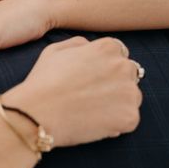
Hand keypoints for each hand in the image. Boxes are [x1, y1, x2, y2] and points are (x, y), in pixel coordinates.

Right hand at [3, 36, 142, 146]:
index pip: (119, 55)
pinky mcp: (129, 117)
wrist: (36, 112)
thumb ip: (78, 43)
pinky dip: (116, 124)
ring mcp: (129, 93)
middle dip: (116, 84)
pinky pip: (129, 120)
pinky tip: (94, 124)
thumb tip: (90, 46)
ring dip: (118, 104)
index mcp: (107, 47)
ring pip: (131, 98)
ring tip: (91, 112)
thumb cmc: (42, 81)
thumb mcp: (53, 50)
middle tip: (91, 97)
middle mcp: (123, 66)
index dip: (105, 68)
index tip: (92, 80)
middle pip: (129, 75)